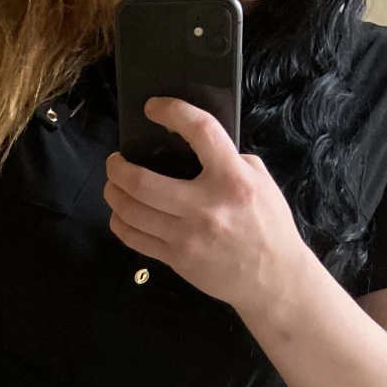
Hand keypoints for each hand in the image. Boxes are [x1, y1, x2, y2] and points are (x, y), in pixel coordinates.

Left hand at [103, 99, 307, 314]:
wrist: (273, 279)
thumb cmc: (268, 226)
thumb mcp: (261, 182)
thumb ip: (230, 160)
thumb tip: (195, 146)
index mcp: (233, 180)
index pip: (200, 132)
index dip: (173, 112)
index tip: (154, 107)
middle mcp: (206, 207)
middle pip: (143, 182)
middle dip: (118, 167)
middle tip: (115, 161)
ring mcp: (187, 236)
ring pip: (131, 212)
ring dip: (113, 193)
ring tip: (114, 185)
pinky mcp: (176, 259)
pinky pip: (135, 239)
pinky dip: (120, 222)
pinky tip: (121, 213)